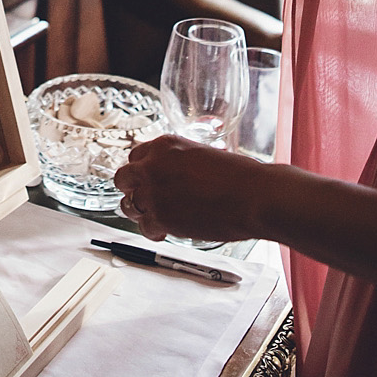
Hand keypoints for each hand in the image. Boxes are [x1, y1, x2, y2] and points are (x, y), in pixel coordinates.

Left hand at [113, 134, 262, 244]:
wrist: (253, 196)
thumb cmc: (239, 176)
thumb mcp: (203, 154)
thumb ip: (181, 162)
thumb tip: (176, 174)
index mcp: (164, 145)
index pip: (135, 156)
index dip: (141, 170)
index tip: (147, 179)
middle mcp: (153, 166)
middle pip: (123, 178)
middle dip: (132, 189)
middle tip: (144, 198)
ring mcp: (154, 193)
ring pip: (128, 205)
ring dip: (139, 211)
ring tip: (154, 216)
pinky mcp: (161, 218)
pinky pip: (143, 227)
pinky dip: (152, 230)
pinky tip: (163, 230)